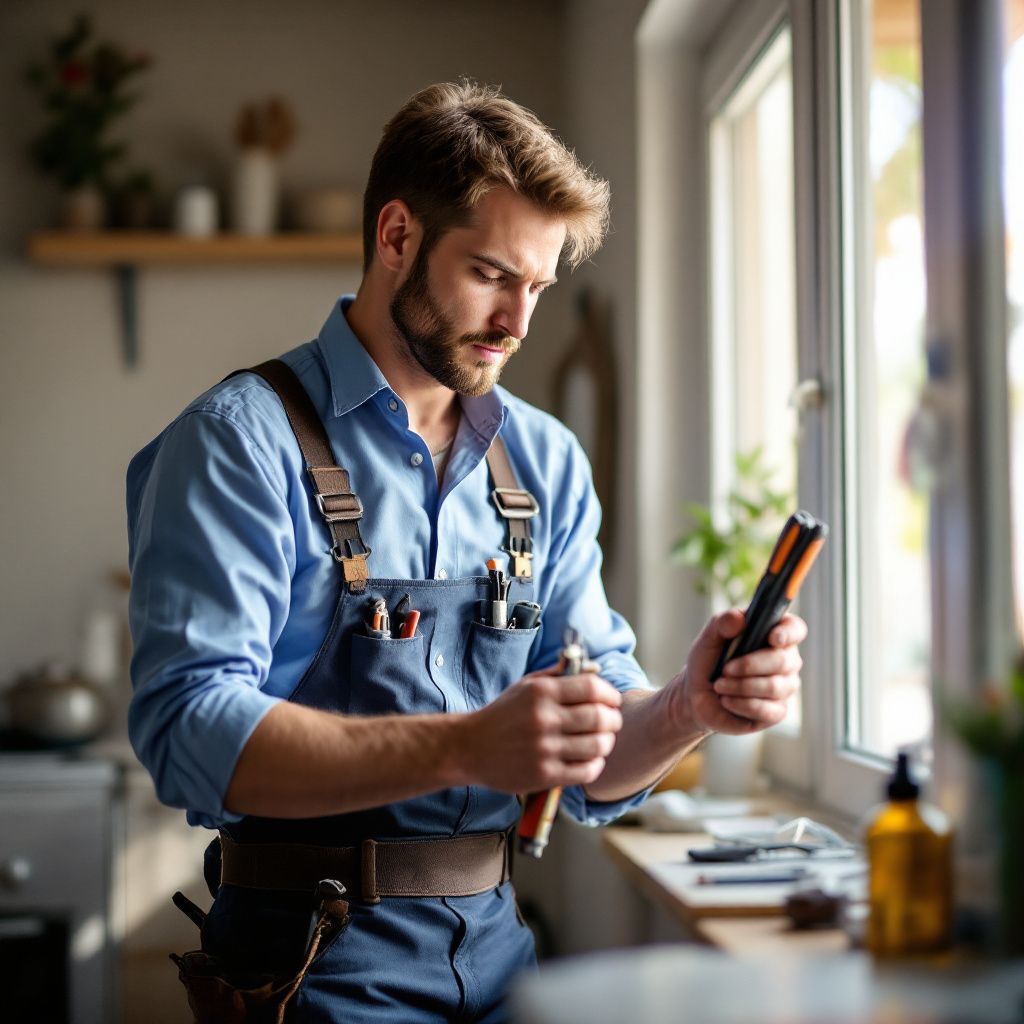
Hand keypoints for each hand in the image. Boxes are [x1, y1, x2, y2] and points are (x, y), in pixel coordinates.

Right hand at [462, 669, 623, 792]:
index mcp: (541, 692)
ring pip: (598, 745)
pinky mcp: (544, 775)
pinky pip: (587, 771)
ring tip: (602, 740)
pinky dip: (596, 764)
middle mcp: (544, 719)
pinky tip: (590, 759)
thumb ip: (559, 676)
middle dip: (613, 719)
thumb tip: (594, 670)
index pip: (592, 688)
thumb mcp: (526, 686)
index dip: (610, 694)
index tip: (613, 701)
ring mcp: (544, 749)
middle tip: (612, 722)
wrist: (470, 747)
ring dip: (607, 742)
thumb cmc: (503, 714)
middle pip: (600, 717)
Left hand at [667, 610, 806, 735]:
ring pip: (774, 687)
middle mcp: (786, 660)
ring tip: (719, 685)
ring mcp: (785, 687)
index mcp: (773, 634)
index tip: (772, 638)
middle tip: (725, 669)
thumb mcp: (709, 638)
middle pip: (783, 661)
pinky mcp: (777, 712)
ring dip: (740, 686)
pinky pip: (767, 710)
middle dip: (749, 665)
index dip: (788, 632)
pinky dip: (741, 704)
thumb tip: (740, 619)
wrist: (697, 695)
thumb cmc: (708, 661)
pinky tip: (726, 700)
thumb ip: (722, 623)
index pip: (795, 629)